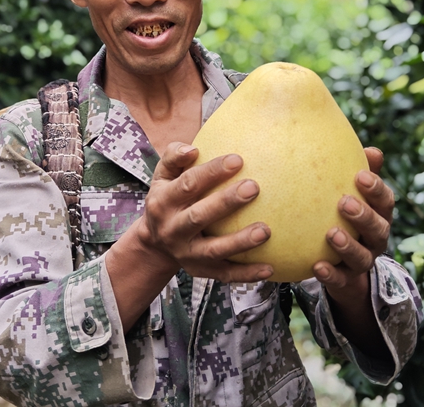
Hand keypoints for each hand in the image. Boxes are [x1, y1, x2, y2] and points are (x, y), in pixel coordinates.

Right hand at [136, 142, 273, 283]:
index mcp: (163, 202)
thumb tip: (193, 148)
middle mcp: (172, 229)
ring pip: (214, 250)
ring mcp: (186, 253)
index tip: (237, 159)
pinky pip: (225, 274)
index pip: (187, 184)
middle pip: (199, 216)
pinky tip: (269, 268)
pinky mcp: (200, 271)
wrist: (154, 243)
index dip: (211, 172)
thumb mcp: (162, 176)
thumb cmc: (167, 198)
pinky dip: (246, 273)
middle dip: (226, 202)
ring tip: (266, 230)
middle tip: (253, 187)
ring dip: (240, 242)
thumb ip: (174, 157)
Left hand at [313, 147, 393, 301]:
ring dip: (348, 245)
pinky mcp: (347, 280)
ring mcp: (363, 261)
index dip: (376, 189)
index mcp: (379, 215)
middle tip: (344, 203)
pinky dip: (330, 274)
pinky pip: (340, 279)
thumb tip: (370, 149)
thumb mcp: (351, 194)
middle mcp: (375, 238)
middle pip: (378, 228)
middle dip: (364, 216)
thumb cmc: (344, 217)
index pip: (385, 200)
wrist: (343, 268)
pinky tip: (317, 266)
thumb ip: (353, 171)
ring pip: (361, 256)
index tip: (360, 175)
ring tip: (332, 234)